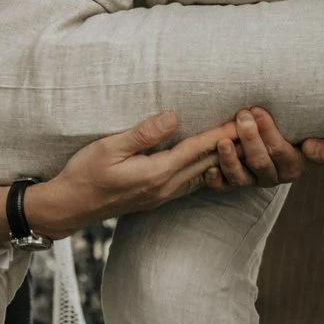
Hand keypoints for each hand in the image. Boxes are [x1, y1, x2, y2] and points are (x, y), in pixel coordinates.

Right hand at [18, 111, 232, 238]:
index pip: (196, 150)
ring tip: (241, 141)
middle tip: (253, 126)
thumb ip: (143, 133)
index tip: (241, 119)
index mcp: (156, 174)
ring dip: (222, 157)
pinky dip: (207, 168)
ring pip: (202, 174)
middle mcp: (165, 188)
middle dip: (230, 144)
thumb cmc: (85, 173)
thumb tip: (173, 117)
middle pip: (206, 163)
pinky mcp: (157, 197)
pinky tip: (214, 160)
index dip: (220, 133)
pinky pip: (191, 181)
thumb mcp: (109, 147)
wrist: (71, 205)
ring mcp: (162, 195)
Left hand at [201, 105, 323, 189]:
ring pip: (240, 178)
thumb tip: (312, 146)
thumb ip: (323, 148)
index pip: (282, 153)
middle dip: (250, 138)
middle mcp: (272, 176)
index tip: (258, 110)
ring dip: (230, 160)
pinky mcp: (234, 182)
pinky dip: (216, 180)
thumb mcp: (320, 141)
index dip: (269, 133)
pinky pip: (224, 186)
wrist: (287, 140)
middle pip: (260, 162)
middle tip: (242, 115)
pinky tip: (209, 169)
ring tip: (223, 141)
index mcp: (294, 165)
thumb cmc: (302, 135)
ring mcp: (252, 180)